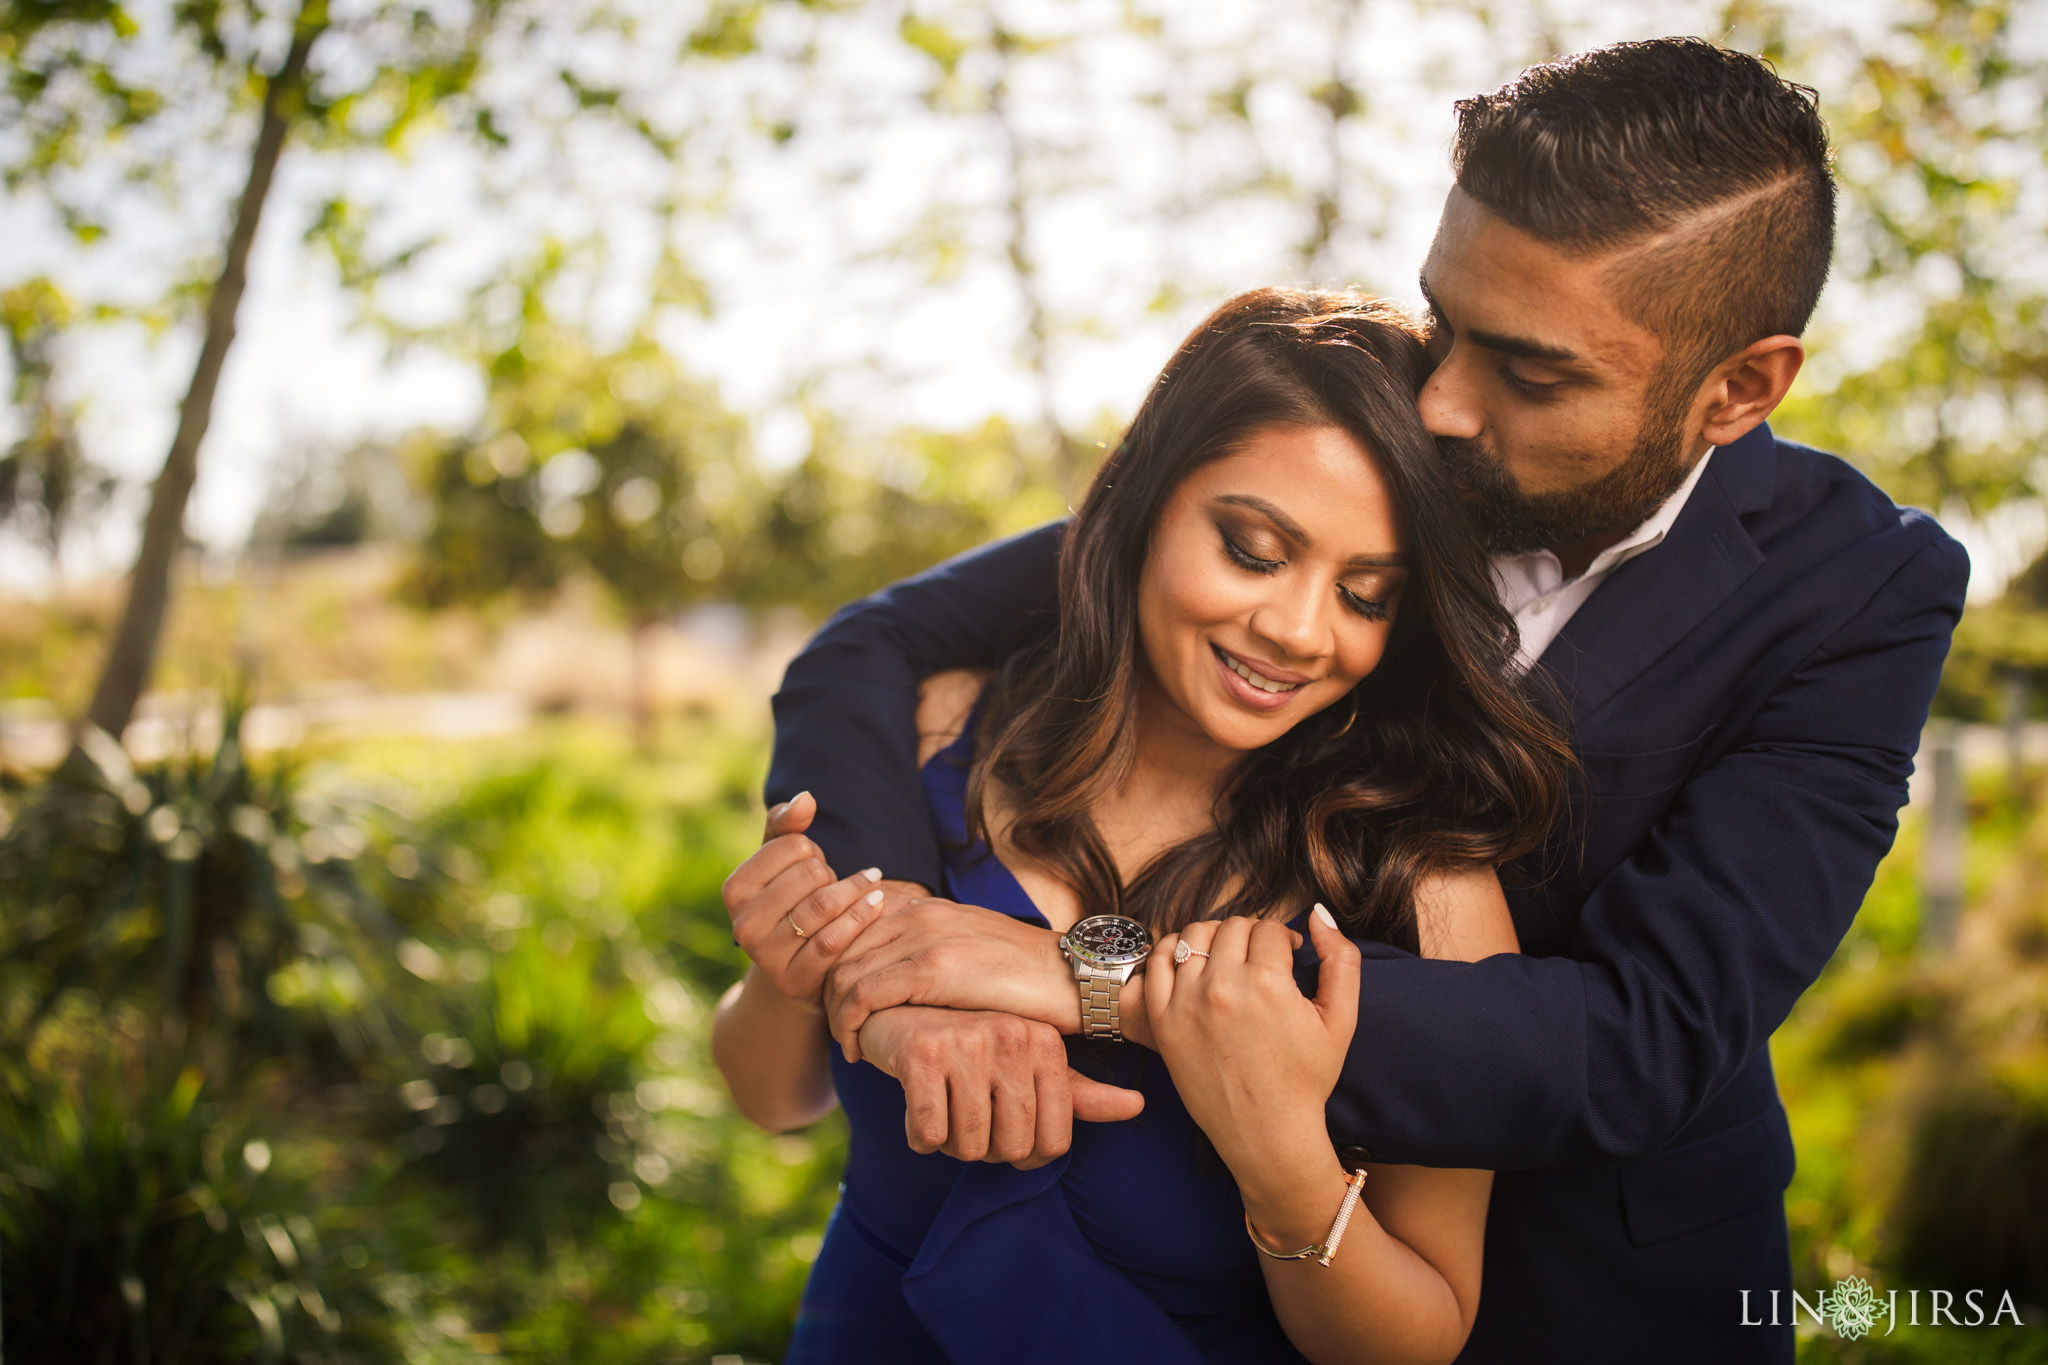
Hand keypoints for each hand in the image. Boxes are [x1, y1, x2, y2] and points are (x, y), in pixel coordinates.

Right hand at [720, 792, 896, 1007]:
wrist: (794, 968)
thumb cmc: (790, 903)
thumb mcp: (780, 863)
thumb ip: (787, 825)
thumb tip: (806, 797)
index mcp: (734, 889)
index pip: (793, 845)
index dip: (812, 851)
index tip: (813, 866)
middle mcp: (743, 924)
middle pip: (813, 874)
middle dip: (832, 874)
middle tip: (836, 885)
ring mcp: (766, 956)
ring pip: (825, 906)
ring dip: (855, 892)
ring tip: (869, 887)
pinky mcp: (794, 979)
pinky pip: (834, 941)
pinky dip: (862, 917)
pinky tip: (878, 903)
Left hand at [824, 897, 1078, 1058]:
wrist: (1073, 978)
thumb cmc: (1027, 976)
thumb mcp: (971, 949)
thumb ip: (933, 950)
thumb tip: (901, 976)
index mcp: (928, 905)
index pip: (853, 925)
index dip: (836, 966)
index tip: (840, 1002)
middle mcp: (920, 912)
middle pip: (840, 948)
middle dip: (827, 993)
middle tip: (837, 1030)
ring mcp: (925, 936)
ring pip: (845, 972)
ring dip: (835, 1014)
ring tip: (847, 1044)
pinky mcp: (932, 968)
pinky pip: (865, 994)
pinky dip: (850, 1024)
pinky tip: (858, 1050)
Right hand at [857, 1006, 1144, 1168]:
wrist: (899, 1012)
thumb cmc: (971, 1046)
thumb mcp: (1028, 1066)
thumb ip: (1079, 1094)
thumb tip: (1138, 1106)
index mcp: (1045, 1042)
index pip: (1053, 1144)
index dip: (1025, 1154)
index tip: (1004, 1130)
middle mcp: (1012, 1037)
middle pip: (1010, 1148)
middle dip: (984, 1149)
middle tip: (966, 1116)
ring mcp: (966, 1041)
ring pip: (967, 1146)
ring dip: (950, 1143)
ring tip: (943, 1105)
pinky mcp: (921, 1053)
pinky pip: (929, 1135)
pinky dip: (918, 1136)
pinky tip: (918, 1103)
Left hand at [1144, 908, 1359, 1176]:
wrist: (1267, 1133)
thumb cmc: (1306, 1079)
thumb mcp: (1342, 1019)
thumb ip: (1342, 958)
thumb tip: (1319, 913)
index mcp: (1267, 983)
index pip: (1269, 928)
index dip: (1284, 939)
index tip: (1288, 956)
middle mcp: (1221, 987)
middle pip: (1232, 927)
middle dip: (1252, 936)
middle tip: (1261, 960)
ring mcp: (1185, 1004)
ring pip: (1193, 936)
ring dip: (1214, 939)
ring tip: (1228, 961)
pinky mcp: (1162, 1022)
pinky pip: (1157, 964)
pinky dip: (1172, 953)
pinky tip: (1192, 967)